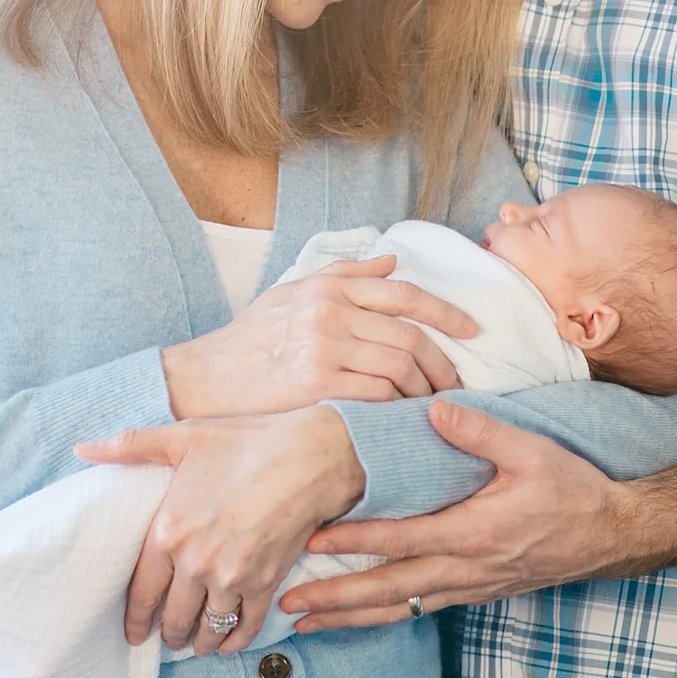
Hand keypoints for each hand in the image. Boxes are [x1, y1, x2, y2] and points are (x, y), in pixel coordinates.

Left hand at [77, 406, 365, 657]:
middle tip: (166, 640)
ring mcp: (232, 578)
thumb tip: (83, 449)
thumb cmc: (244, 443)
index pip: (141, 593)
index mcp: (168, 532)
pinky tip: (230, 645)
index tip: (133, 635)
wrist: (307, 457)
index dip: (135, 621)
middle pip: (174, 618)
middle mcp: (195, 563)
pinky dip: (236, 641)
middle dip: (168, 635)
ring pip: (208, 628)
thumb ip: (130, 447)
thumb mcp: (182, 437)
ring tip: (196, 645)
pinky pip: (246, 626)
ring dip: (200, 643)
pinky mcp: (266, 584)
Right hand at [158, 257, 476, 417]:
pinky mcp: (317, 384)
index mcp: (328, 288)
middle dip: (442, 362)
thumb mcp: (292, 293)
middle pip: (410, 334)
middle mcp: (329, 312)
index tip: (472, 330)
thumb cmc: (250, 339)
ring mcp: (323, 348)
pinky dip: (398, 406)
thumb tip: (393, 261)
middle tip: (456, 382)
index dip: (445, 311)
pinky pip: (377, 394)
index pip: (403, 293)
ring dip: (423, 388)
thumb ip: (345, 275)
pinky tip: (403, 416)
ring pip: (399, 366)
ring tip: (430, 403)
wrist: (204, 377)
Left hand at [281, 399, 634, 629]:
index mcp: (475, 531)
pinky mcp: (476, 592)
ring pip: (400, 608)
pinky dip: (382, 616)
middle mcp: (467, 567)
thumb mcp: (531, 450)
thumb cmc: (571, 487)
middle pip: (389, 590)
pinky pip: (420, 610)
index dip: (356, 540)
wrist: (612, 534)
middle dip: (337, 598)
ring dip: (351, 616)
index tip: (312, 540)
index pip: (403, 538)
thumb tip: (432, 405)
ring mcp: (470, 586)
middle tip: (287, 603)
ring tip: (305, 624)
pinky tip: (355, 617)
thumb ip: (479, 430)